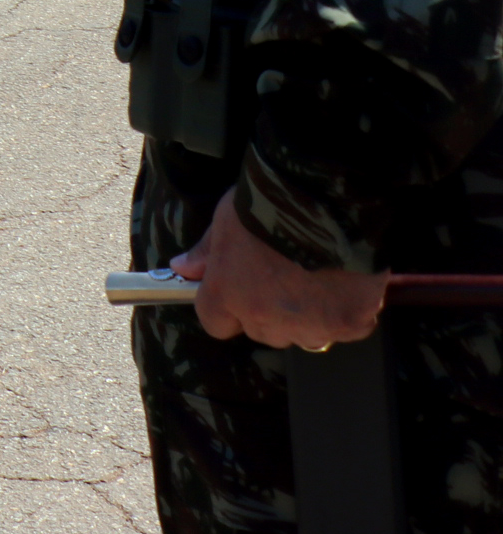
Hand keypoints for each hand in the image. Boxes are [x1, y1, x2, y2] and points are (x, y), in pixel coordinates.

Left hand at [171, 189, 385, 349]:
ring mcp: (310, 325)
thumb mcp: (227, 217)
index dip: (226, 309)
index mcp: (228, 293)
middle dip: (269, 312)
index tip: (237, 292)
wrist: (333, 198)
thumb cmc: (272, 203)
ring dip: (309, 317)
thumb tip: (182, 269)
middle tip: (284, 277)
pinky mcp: (351, 324)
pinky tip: (348, 282)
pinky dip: (348, 312)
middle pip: (262, 331)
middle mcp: (266, 317)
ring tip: (319, 278)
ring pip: (305, 335)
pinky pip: (346, 328)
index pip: (215, 323)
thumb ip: (206, 250)